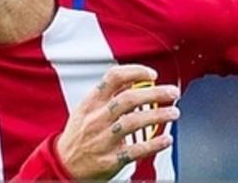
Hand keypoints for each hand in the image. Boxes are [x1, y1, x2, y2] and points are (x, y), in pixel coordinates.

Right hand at [55, 65, 180, 180]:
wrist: (64, 164)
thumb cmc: (78, 134)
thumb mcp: (86, 109)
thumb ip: (108, 94)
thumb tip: (133, 80)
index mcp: (91, 102)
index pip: (113, 78)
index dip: (135, 72)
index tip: (152, 74)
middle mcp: (97, 118)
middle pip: (129, 99)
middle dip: (155, 93)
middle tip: (172, 93)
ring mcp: (103, 139)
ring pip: (134, 122)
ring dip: (158, 115)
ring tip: (173, 112)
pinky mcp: (111, 159)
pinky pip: (136, 150)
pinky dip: (154, 144)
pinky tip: (166, 139)